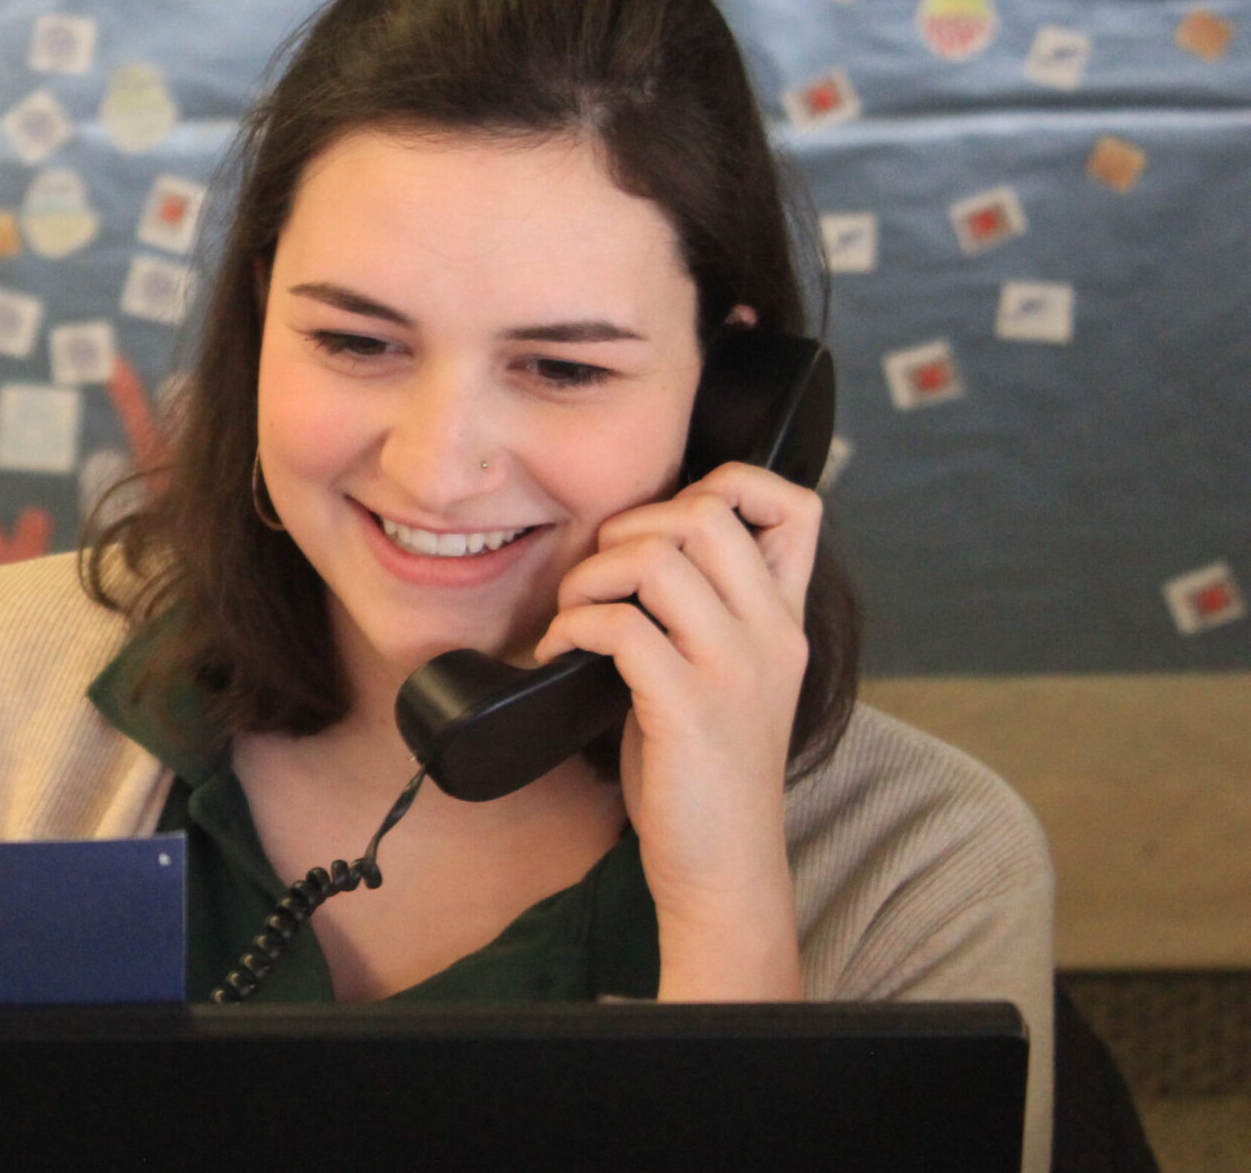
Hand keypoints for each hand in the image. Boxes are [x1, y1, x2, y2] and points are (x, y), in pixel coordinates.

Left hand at [529, 462, 822, 992]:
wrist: (723, 869)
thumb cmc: (704, 771)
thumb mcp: (723, 676)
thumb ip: (703, 612)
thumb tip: (632, 548)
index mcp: (784, 621)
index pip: (794, 504)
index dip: (726, 484)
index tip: (661, 527)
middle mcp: (771, 634)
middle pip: (705, 511)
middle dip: (629, 527)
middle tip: (598, 581)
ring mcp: (733, 669)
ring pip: (656, 557)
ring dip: (590, 576)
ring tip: (572, 617)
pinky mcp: (688, 707)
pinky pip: (618, 624)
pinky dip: (570, 627)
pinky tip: (557, 654)